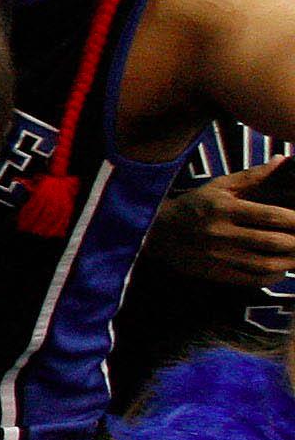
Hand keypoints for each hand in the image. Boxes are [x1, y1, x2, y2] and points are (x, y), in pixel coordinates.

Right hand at [145, 160, 294, 287]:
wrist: (158, 232)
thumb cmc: (195, 205)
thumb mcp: (219, 186)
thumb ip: (253, 176)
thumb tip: (283, 160)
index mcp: (225, 209)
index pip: (271, 216)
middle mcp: (222, 233)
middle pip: (273, 242)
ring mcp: (219, 256)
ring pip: (266, 264)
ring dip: (290, 261)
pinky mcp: (215, 273)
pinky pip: (251, 279)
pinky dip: (272, 276)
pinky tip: (280, 269)